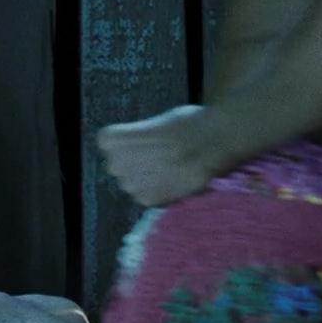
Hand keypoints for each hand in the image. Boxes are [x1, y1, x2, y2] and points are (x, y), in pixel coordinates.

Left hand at [96, 105, 222, 207]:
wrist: (215, 140)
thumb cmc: (188, 124)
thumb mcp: (154, 121)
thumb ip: (137, 137)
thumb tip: (138, 149)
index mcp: (110, 139)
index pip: (107, 144)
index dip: (128, 140)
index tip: (146, 138)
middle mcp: (115, 163)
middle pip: (118, 164)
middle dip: (135, 161)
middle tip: (160, 155)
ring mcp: (129, 184)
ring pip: (131, 182)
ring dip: (145, 178)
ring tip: (170, 167)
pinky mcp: (147, 200)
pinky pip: (145, 196)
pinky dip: (158, 191)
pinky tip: (174, 178)